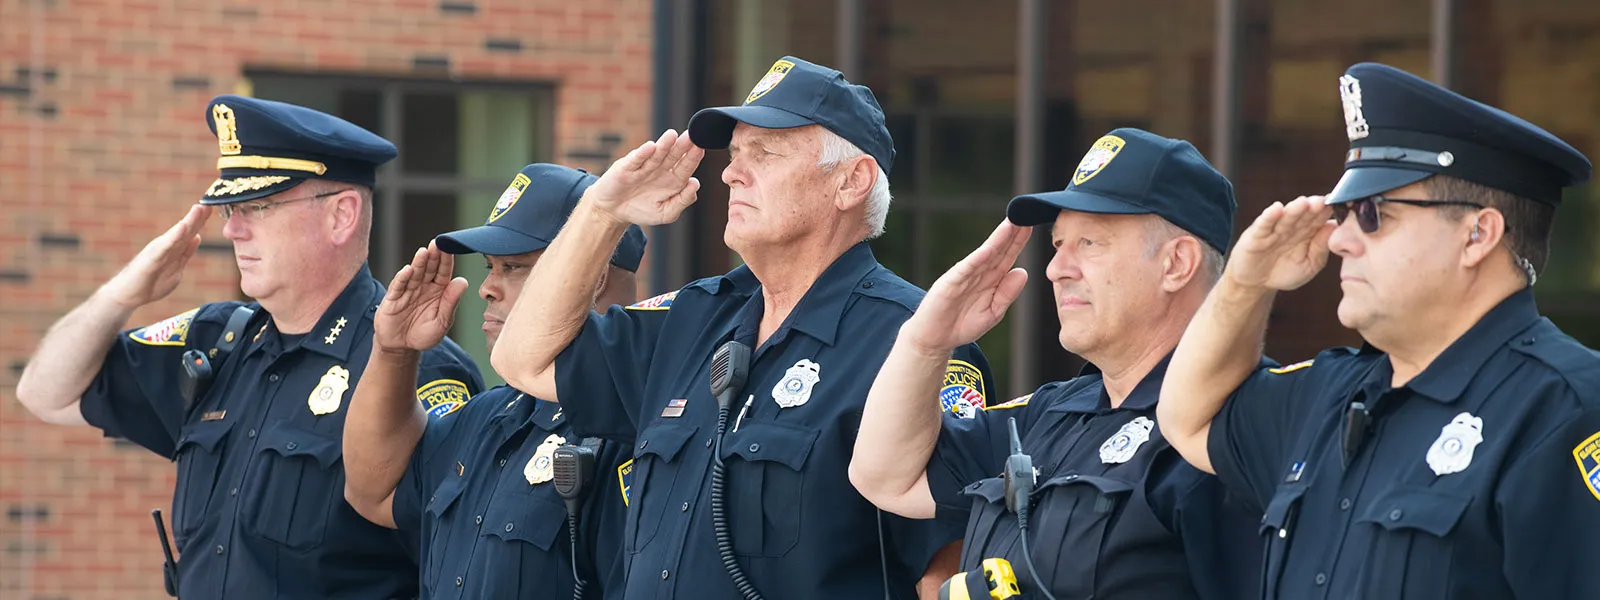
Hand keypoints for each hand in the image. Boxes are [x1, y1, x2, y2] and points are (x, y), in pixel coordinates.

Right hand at [101, 204, 211, 308]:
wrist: (127, 295)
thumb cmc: (150, 283)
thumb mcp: (176, 267)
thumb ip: (186, 252)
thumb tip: (197, 237)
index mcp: (174, 249)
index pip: (191, 232)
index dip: (202, 220)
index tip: (213, 206)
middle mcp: (167, 246)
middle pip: (186, 229)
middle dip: (199, 216)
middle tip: (211, 201)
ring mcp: (159, 251)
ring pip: (177, 233)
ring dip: (189, 220)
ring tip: (199, 208)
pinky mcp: (152, 258)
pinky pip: (165, 246)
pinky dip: (175, 236)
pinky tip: (184, 226)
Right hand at [375, 241, 467, 352]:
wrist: (401, 348)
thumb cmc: (424, 335)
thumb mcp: (442, 322)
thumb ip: (451, 303)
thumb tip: (463, 282)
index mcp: (438, 291)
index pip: (444, 273)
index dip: (447, 261)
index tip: (451, 248)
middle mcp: (423, 287)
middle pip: (429, 269)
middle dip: (433, 256)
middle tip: (437, 243)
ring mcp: (408, 291)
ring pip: (414, 274)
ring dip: (419, 263)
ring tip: (424, 252)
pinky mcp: (393, 298)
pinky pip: (398, 286)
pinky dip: (402, 278)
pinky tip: (408, 270)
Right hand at [583, 129, 704, 225]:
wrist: (613, 211)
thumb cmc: (642, 210)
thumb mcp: (666, 213)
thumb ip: (683, 200)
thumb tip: (695, 183)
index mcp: (674, 180)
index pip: (686, 166)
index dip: (693, 157)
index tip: (701, 148)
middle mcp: (661, 169)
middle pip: (674, 155)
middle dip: (682, 146)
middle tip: (692, 135)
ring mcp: (644, 166)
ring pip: (656, 154)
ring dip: (664, 145)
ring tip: (672, 135)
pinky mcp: (627, 167)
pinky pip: (636, 160)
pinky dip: (642, 154)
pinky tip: (650, 147)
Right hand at [899, 220, 1030, 353]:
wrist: (935, 339)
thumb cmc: (962, 325)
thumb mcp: (993, 312)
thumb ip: (1007, 294)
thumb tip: (1023, 272)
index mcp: (990, 280)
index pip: (1007, 256)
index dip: (1019, 241)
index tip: (1031, 225)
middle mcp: (978, 273)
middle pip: (999, 249)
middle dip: (1012, 233)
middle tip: (1026, 214)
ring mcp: (964, 275)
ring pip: (985, 253)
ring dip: (998, 238)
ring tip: (1012, 223)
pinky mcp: (951, 282)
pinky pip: (968, 267)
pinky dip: (980, 257)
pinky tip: (991, 247)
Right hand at [1224, 195, 1335, 290]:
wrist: (1255, 284)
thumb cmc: (1284, 272)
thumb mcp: (1309, 265)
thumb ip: (1320, 247)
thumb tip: (1334, 226)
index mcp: (1307, 232)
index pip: (1319, 219)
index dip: (1328, 211)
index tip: (1340, 203)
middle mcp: (1291, 228)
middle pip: (1304, 215)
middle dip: (1313, 208)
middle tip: (1323, 201)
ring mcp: (1273, 230)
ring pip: (1285, 218)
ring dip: (1294, 209)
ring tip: (1304, 203)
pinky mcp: (1255, 236)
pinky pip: (1263, 225)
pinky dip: (1269, 217)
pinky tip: (1276, 208)